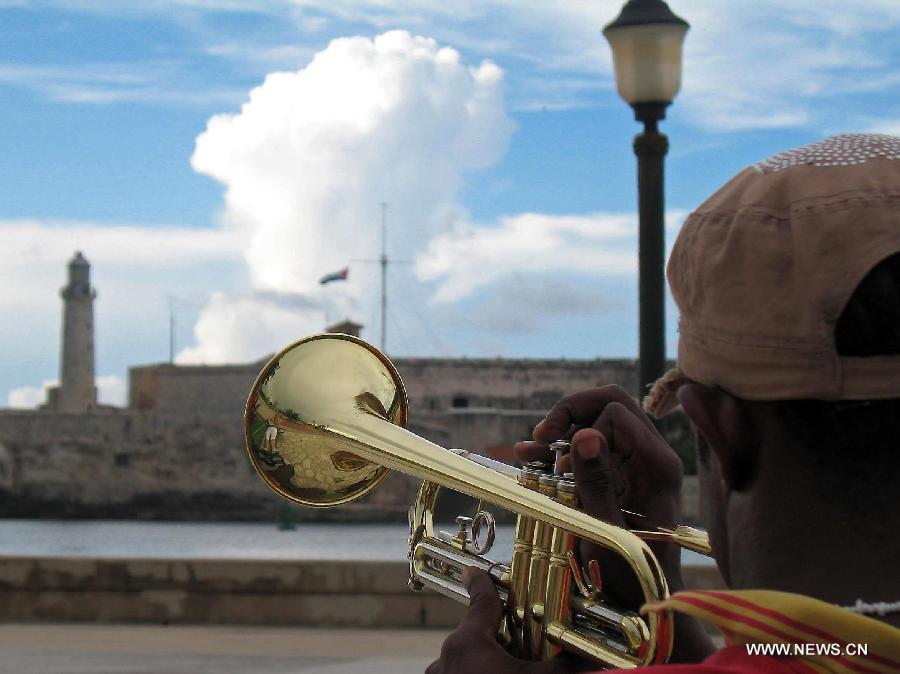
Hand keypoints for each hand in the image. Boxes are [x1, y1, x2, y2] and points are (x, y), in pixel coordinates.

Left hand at [426, 568, 588, 673]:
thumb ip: (566, 665)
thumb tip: (591, 659)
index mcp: (468, 643)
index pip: (481, 602)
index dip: (483, 584)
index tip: (475, 571)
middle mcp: (446, 659)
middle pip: (474, 635)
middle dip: (496, 635)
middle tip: (518, 638)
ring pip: (464, 661)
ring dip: (484, 662)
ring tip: (510, 670)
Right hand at [515, 386, 685, 603]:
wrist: (641, 600)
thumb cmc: (629, 575)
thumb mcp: (606, 532)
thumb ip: (597, 483)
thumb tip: (585, 435)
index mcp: (657, 465)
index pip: (615, 413)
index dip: (581, 426)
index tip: (557, 458)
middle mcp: (651, 455)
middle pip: (610, 402)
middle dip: (570, 412)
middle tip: (540, 435)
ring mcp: (637, 461)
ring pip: (598, 418)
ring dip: (561, 430)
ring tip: (530, 450)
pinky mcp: (621, 472)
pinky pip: (592, 443)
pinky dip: (562, 448)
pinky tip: (531, 457)